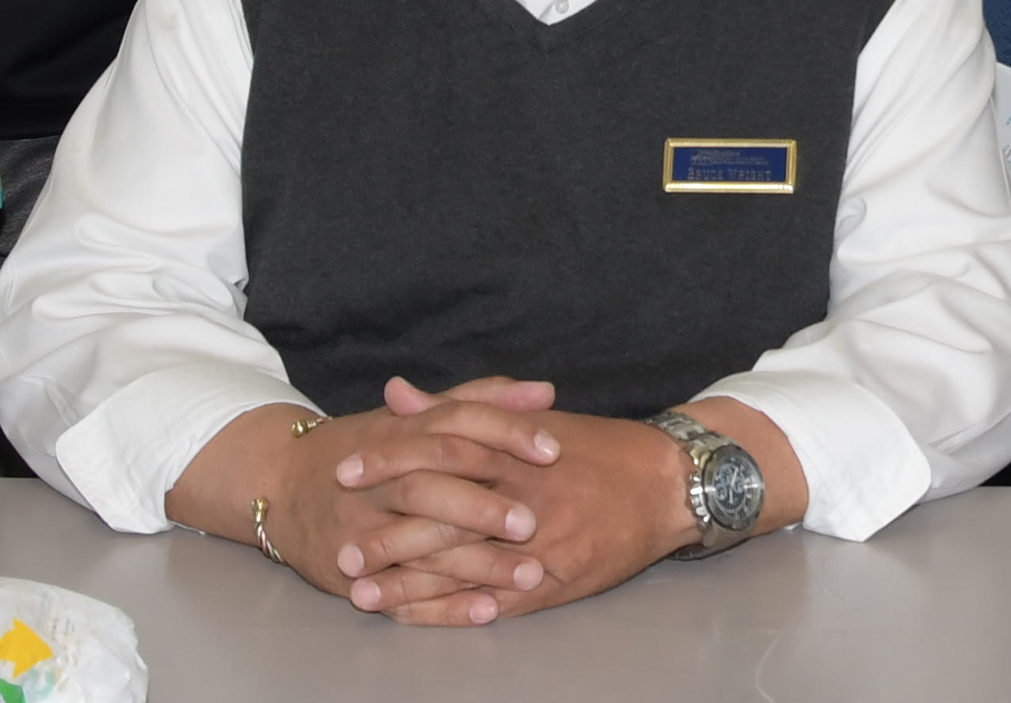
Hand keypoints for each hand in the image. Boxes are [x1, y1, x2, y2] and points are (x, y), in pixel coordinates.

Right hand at [177, 380, 560, 622]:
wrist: (280, 484)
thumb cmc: (366, 449)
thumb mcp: (414, 418)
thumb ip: (481, 402)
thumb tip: (545, 391)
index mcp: (398, 433)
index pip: (453, 424)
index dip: (504, 433)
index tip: (553, 449)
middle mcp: (375, 479)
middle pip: (429, 488)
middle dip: (483, 507)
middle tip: (535, 521)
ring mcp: (359, 527)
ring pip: (418, 545)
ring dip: (477, 564)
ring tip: (531, 575)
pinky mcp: (351, 570)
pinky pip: (401, 591)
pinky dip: (447, 604)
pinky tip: (489, 608)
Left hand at [330, 379, 695, 623]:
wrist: (668, 486)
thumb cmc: (599, 449)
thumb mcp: (532, 420)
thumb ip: (460, 409)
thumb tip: (398, 393)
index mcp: (518, 453)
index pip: (442, 452)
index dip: (390, 462)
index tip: (346, 471)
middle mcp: (527, 500)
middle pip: (445, 518)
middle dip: (388, 535)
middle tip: (342, 547)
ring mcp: (541, 548)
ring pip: (463, 569)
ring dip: (408, 584)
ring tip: (360, 592)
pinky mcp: (555, 584)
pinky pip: (492, 603)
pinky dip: (450, 613)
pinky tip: (413, 617)